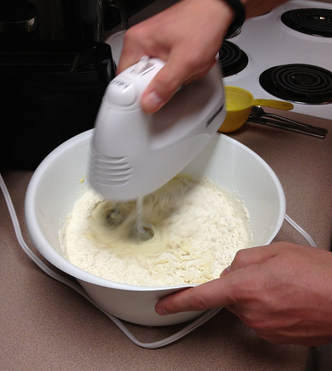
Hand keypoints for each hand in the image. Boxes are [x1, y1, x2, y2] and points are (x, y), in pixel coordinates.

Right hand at [116, 0, 233, 112]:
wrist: (215, 11)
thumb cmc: (201, 25)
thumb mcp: (185, 61)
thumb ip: (166, 84)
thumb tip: (149, 102)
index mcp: (136, 43)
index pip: (123, 80)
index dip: (138, 93)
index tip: (152, 96)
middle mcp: (140, 43)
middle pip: (141, 81)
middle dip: (162, 85)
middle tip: (176, 74)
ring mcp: (151, 47)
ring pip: (155, 79)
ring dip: (174, 80)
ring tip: (186, 67)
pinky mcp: (162, 51)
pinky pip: (164, 72)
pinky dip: (178, 73)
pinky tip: (187, 64)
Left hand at [155, 242, 331, 345]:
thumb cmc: (317, 274)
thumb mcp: (275, 251)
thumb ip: (244, 258)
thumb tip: (232, 267)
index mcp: (244, 287)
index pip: (201, 296)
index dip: (178, 300)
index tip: (164, 304)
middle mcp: (250, 311)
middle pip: (228, 296)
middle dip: (237, 285)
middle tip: (262, 274)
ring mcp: (263, 327)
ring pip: (244, 307)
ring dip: (253, 296)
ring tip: (280, 285)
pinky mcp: (274, 336)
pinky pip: (259, 318)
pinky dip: (265, 307)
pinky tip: (285, 298)